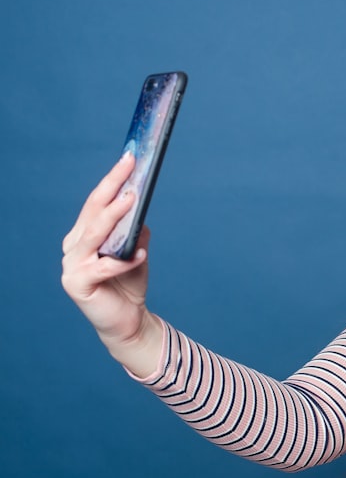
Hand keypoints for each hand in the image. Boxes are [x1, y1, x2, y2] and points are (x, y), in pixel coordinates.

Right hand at [61, 153, 161, 374]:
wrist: (128, 320)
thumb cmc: (130, 282)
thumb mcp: (137, 250)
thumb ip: (135, 230)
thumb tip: (140, 208)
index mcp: (83, 235)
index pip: (96, 202)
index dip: (112, 179)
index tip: (130, 158)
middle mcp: (73, 247)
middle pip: (92, 212)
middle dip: (112, 186)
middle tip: (129, 166)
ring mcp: (71, 265)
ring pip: (93, 235)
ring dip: (113, 216)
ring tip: (132, 200)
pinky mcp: (77, 285)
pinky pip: (103, 268)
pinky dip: (123, 261)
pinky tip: (141, 254)